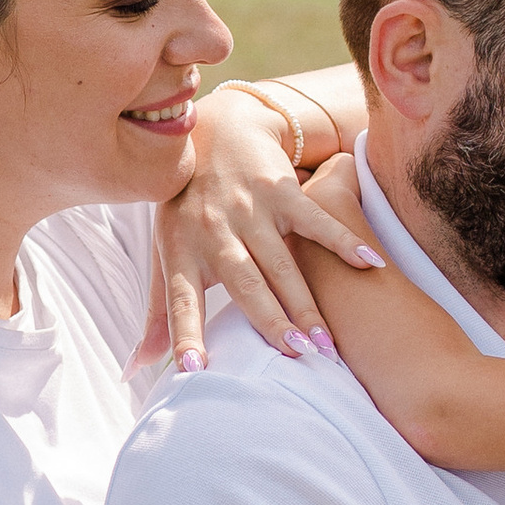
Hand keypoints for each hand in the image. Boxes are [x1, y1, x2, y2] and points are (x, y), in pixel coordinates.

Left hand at [152, 88, 382, 369]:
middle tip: (298, 356)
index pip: (180, 301)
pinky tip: (370, 265)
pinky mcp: (280, 190)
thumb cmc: (186, 208)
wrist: (214, 133)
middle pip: (244, 284)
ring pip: (280, 263)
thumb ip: (159, 315)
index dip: (185, 333)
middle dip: (269, 320)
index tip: (193, 369)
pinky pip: (314, 220)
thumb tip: (134, 371)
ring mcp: (248, 209)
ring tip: (326, 342)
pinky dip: (342, 241)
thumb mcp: (165, 254)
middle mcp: (212, 232)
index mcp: (180, 252)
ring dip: (304, 302)